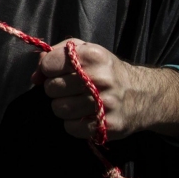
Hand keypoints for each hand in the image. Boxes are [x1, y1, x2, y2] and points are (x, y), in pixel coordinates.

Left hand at [34, 39, 178, 140]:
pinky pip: (71, 127)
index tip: (57, 72)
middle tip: (69, 89)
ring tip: (77, 101)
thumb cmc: (105, 69)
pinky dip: (73, 123)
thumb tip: (36, 76)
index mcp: (92, 55)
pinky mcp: (108, 126)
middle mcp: (100, 78)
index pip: (48, 65)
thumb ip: (54, 54)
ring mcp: (106, 104)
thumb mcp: (84, 50)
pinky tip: (84, 115)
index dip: (48, 69)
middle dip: (55, 89)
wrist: (142, 94)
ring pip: (59, 109)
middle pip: (52, 89)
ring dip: (63, 106)